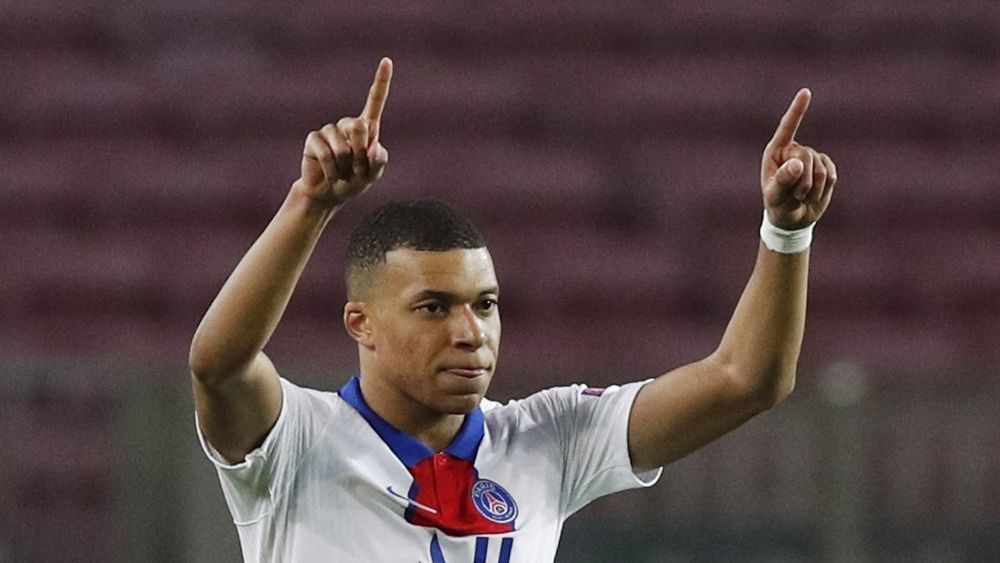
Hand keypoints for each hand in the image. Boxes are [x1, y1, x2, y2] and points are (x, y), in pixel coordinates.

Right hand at [295, 57, 392, 205]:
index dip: (381, 82)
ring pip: (343, 147)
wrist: (328, 194)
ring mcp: (329, 130)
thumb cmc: (353, 182)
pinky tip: (330, 174)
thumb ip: (378, 161)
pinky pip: (326, 154)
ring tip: (341, 172)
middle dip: (360, 155)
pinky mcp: (313, 139)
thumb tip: (372, 147)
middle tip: (355, 169)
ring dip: (345, 166)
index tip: (387, 61)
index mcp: (367, 128)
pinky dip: (332, 170)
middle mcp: (347, 124)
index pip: (375, 102)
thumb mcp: (372, 174)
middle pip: (360, 128)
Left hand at [760, 89, 837, 229]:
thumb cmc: (777, 205)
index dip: (797, 110)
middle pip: (806, 155)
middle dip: (802, 180)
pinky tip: (813, 194)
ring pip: (821, 168)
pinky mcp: (826, 168)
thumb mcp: (775, 196)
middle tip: (794, 195)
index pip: (788, 127)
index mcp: (777, 152)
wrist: (792, 219)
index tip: (806, 92)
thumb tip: (797, 164)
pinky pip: (831, 175)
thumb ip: (783, 180)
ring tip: (800, 196)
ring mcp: (812, 158)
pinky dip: (823, 189)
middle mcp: (794, 151)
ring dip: (812, 188)